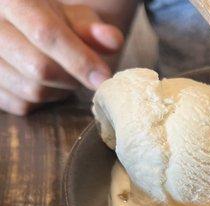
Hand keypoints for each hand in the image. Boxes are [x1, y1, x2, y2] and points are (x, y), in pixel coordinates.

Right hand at [0, 0, 123, 114]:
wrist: (22, 25)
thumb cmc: (53, 20)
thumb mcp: (74, 15)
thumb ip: (93, 28)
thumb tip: (112, 40)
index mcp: (12, 0)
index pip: (46, 33)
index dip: (79, 59)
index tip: (104, 77)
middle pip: (38, 68)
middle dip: (71, 77)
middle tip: (84, 73)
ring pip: (30, 90)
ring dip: (59, 91)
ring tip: (64, 75)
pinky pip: (20, 104)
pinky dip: (42, 101)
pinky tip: (47, 84)